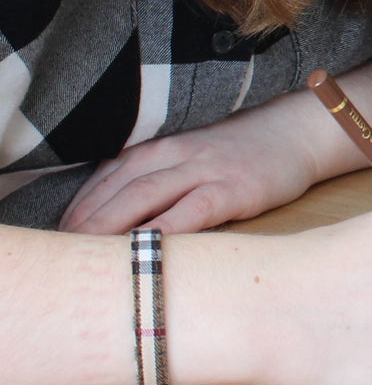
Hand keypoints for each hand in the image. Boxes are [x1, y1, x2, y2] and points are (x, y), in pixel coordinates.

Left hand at [60, 94, 329, 234]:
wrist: (297, 133)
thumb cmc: (242, 153)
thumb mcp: (193, 156)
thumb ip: (159, 176)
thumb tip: (120, 217)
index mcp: (160, 147)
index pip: (107, 176)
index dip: (80, 206)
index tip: (62, 236)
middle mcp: (175, 153)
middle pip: (118, 187)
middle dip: (86, 219)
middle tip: (64, 251)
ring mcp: (205, 170)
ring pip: (145, 194)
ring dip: (112, 223)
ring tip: (89, 250)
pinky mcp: (234, 189)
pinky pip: (192, 210)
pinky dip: (166, 228)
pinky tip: (148, 247)